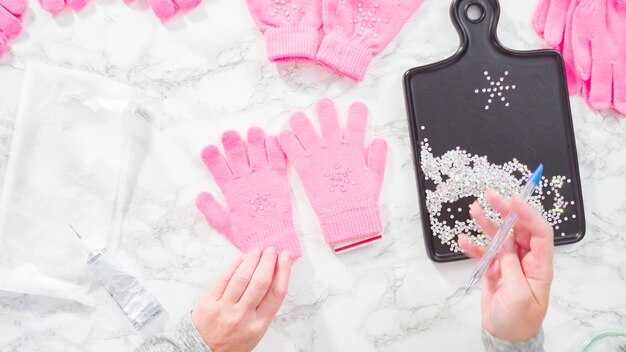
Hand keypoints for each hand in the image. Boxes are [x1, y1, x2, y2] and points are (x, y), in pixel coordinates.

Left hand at [191, 247, 291, 351]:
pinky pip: (224, 279)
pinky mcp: (209, 302)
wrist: (203, 351)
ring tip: (257, 251)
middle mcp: (243, 316)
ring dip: (252, 260)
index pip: (276, 293)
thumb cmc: (232, 341)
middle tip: (272, 251)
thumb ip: (264, 307)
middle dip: (268, 262)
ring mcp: (224, 309)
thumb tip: (274, 277)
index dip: (283, 272)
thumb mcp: (255, 330)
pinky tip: (241, 258)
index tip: (285, 258)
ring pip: (242, 278)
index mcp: (259, 325)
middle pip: (260, 283)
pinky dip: (234, 265)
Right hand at [459, 189, 553, 341]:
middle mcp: (525, 259)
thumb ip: (512, 268)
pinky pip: (484, 251)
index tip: (514, 200)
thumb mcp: (519, 295)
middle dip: (506, 210)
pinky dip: (473, 245)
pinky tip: (463, 240)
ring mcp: (508, 263)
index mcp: (539, 265)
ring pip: (499, 236)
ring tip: (474, 209)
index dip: (528, 214)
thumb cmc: (519, 319)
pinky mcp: (494, 268)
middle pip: (518, 228)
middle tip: (491, 195)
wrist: (506, 335)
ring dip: (487, 223)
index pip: (538, 232)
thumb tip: (505, 244)